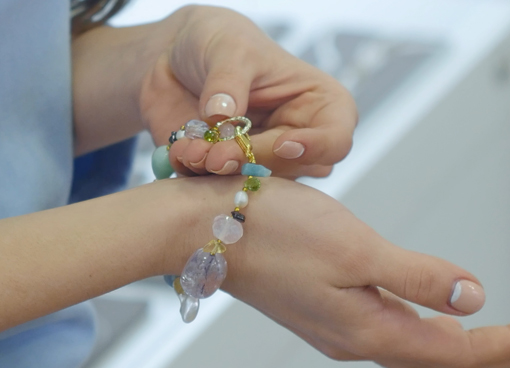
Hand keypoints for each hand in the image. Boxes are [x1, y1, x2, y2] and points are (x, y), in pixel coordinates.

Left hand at [140, 6, 357, 178]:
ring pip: (252, 182)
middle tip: (217, 156)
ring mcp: (260, 159)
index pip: (335, 139)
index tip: (282, 144)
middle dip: (252, 163)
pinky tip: (180, 152)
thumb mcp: (230, 47)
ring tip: (191, 150)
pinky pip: (214, 186)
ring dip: (220, 172)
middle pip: (290, 170)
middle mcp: (296, 139)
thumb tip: (222, 116)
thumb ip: (228, 81)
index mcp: (319, 105)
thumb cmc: (220, 40)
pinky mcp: (225, 171)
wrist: (174, 55)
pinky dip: (195, 173)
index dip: (315, 148)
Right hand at [167, 176, 509, 367]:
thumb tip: (471, 298)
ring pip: (416, 350)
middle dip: (501, 354)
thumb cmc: (270, 229)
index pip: (454, 352)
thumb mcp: (353, 247)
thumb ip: (416, 276)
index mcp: (364, 328)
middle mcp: (352, 337)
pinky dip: (427, 330)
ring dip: (467, 345)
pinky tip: (435, 316)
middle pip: (440, 361)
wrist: (203, 227)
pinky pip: (390, 331)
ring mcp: (335, 326)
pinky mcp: (322, 308)